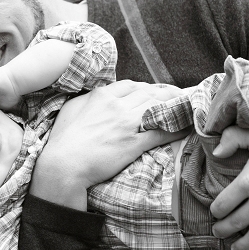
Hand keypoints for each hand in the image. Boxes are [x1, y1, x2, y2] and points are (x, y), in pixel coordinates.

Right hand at [32, 80, 189, 207]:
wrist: (63, 164)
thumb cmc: (63, 140)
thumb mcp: (71, 110)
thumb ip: (87, 100)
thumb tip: (95, 98)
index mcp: (101, 96)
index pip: (131, 85)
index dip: (146, 87)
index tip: (153, 91)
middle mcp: (116, 106)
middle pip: (149, 93)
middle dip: (166, 94)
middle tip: (177, 96)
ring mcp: (126, 124)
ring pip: (158, 108)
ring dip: (175, 107)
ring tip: (185, 108)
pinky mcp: (134, 143)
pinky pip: (161, 132)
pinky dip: (175, 129)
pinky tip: (185, 128)